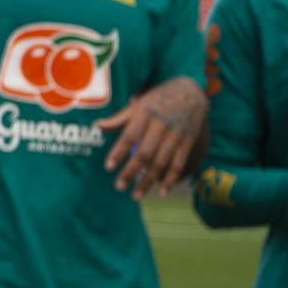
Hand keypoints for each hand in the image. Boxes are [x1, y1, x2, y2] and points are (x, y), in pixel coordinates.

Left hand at [98, 75, 207, 198]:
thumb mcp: (138, 105)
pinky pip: (178, 164)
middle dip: (131, 171)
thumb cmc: (157, 100)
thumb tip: (96, 126)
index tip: (108, 167)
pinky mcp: (188, 142)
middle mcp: (160, 126)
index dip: (119, 152)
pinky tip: (161, 192)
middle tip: (118, 187)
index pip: (129, 136)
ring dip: (148, 181)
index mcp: (144, 115)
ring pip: (160, 162)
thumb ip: (119, 119)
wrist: (190, 92)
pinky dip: (170, 179)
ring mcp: (175, 135)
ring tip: (135, 195)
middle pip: (144, 152)